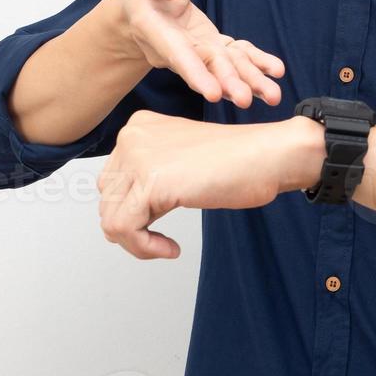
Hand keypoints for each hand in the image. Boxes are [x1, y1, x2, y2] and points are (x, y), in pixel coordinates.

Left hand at [96, 111, 318, 259]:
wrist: (268, 155)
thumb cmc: (238, 162)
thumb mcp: (179, 162)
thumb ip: (149, 177)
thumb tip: (116, 219)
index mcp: (139, 127)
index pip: (112, 181)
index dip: (132, 210)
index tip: (160, 222)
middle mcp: (132, 137)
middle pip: (108, 199)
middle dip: (132, 227)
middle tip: (161, 239)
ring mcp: (139, 157)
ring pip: (110, 217)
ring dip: (137, 242)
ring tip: (164, 246)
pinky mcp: (152, 182)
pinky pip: (123, 229)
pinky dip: (144, 248)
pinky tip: (170, 248)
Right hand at [113, 0, 284, 108]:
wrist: (143, 7)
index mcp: (155, 29)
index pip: (176, 53)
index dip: (195, 73)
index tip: (213, 92)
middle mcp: (178, 48)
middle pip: (205, 67)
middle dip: (227, 83)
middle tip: (246, 99)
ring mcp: (198, 50)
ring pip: (225, 67)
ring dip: (249, 81)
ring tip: (272, 95)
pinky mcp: (213, 47)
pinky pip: (236, 56)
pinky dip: (256, 63)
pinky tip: (276, 71)